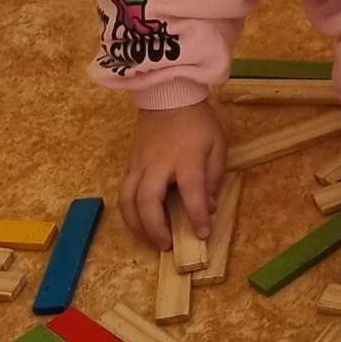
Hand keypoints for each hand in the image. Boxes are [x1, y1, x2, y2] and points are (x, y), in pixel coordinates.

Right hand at [119, 101, 230, 250]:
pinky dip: (128, 212)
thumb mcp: (218, 143)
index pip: (192, 192)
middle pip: (148, 201)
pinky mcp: (128, 164)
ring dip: (136, 225)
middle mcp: (158, 164)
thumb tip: (210, 205)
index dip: (197, 215)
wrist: (168, 96)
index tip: (203, 234)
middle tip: (167, 246)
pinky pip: (122, 192)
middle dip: (156, 228)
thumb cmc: (198, 121)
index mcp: (186, 158)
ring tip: (149, 240)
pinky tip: (138, 222)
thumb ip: (215, 174)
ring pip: (127, 201)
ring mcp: (139, 165)